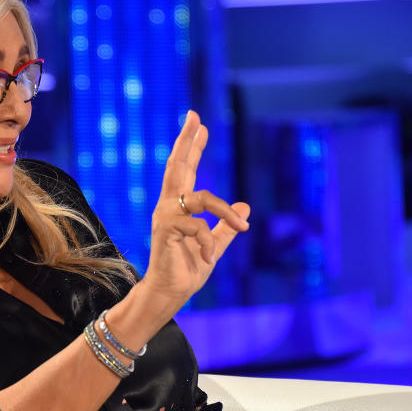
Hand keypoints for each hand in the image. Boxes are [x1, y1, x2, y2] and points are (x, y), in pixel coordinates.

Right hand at [138, 110, 249, 312]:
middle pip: (178, 167)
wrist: (170, 293)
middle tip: (194, 116)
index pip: (185, 170)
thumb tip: (245, 207)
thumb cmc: (188, 270)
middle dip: (187, 142)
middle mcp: (168, 206)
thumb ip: (226, 227)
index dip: (192, 146)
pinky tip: (210, 258)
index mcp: (179, 207)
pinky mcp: (167, 230)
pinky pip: (198, 226)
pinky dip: (210, 242)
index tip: (199, 123)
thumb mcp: (215, 245)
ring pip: (202, 197)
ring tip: (242, 230)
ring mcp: (166, 217)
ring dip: (226, 211)